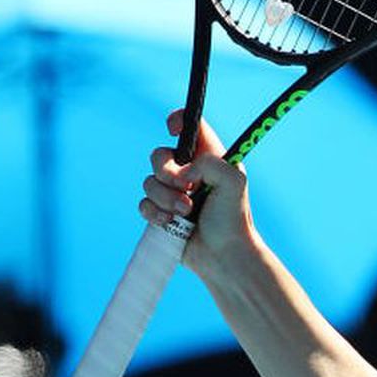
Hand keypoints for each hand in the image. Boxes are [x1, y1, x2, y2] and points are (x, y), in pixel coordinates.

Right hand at [139, 111, 255, 279]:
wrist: (224, 255)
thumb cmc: (233, 218)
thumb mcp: (233, 180)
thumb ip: (209, 162)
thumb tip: (181, 173)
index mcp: (208, 157)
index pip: (189, 126)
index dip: (178, 121)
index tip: (173, 129)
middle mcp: (189, 172)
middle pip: (159, 154)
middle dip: (167, 172)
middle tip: (187, 188)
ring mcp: (173, 193)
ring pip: (149, 181)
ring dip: (165, 198)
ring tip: (186, 212)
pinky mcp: (161, 213)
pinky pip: (143, 203)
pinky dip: (154, 212)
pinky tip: (170, 223)